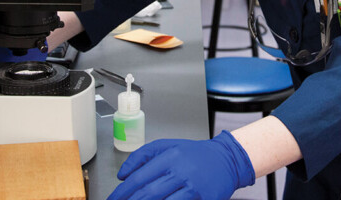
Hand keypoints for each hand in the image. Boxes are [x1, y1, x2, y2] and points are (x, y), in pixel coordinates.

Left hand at [107, 131, 255, 199]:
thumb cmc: (195, 154)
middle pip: (149, 193)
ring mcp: (193, 187)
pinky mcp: (203, 199)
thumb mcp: (168, 146)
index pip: (140, 178)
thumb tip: (123, 175)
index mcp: (170, 156)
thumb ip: (142, 156)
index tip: (113, 199)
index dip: (123, 192)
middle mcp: (181, 171)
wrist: (227, 159)